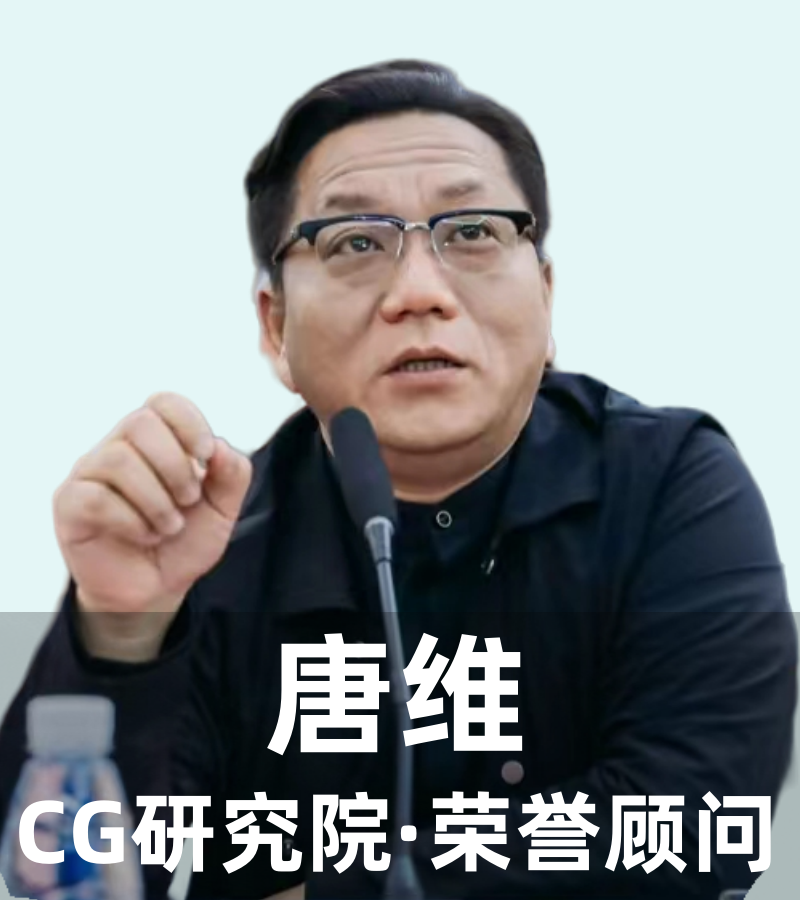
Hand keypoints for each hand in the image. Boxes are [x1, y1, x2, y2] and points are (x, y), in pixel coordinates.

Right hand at [53, 392, 251, 659]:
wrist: (157, 588)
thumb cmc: (185, 539)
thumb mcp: (223, 509)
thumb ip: (232, 474)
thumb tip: (220, 447)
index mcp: (155, 439)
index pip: (164, 402)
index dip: (190, 423)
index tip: (206, 458)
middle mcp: (117, 447)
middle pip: (139, 423)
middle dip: (174, 466)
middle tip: (188, 500)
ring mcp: (89, 473)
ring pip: (118, 460)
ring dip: (156, 499)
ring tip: (169, 526)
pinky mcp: (70, 504)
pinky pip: (95, 497)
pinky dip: (131, 520)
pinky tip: (145, 535)